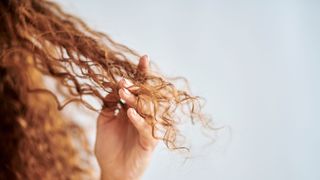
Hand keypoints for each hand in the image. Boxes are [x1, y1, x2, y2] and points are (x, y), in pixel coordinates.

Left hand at [95, 55, 157, 179]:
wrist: (112, 170)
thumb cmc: (109, 146)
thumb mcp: (105, 120)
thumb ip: (109, 102)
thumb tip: (113, 85)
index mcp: (134, 109)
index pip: (140, 88)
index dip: (142, 73)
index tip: (143, 57)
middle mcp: (144, 116)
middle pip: (146, 95)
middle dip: (137, 86)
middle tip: (124, 82)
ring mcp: (148, 128)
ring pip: (148, 109)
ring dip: (136, 100)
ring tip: (124, 93)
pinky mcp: (149, 141)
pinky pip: (146, 128)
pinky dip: (138, 119)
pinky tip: (128, 112)